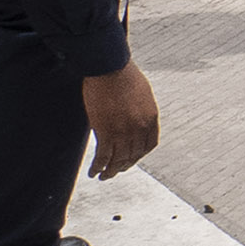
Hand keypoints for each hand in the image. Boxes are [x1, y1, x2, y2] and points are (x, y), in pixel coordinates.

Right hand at [81, 62, 160, 178]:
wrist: (110, 68)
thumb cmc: (123, 75)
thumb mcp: (141, 93)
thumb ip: (140, 109)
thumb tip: (133, 116)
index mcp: (151, 118)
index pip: (149, 145)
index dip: (140, 155)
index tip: (132, 159)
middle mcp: (140, 128)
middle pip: (133, 155)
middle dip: (124, 165)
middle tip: (115, 171)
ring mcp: (123, 131)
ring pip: (118, 159)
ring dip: (110, 171)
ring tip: (104, 176)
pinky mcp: (105, 132)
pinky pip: (103, 157)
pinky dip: (98, 167)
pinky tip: (93, 172)